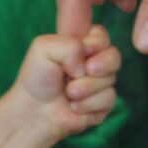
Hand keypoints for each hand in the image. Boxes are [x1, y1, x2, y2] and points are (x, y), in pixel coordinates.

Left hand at [0, 27, 120, 147]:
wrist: (33, 111)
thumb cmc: (37, 79)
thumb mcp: (44, 48)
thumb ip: (70, 45)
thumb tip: (87, 65)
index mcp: (82, 46)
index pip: (102, 36)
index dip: (97, 42)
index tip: (84, 49)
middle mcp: (94, 64)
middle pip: (114, 56)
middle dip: (100, 64)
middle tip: (79, 73)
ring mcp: (100, 85)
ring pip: (110, 79)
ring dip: (86, 87)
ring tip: (68, 93)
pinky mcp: (103, 106)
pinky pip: (108, 99)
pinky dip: (88, 104)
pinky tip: (73, 107)